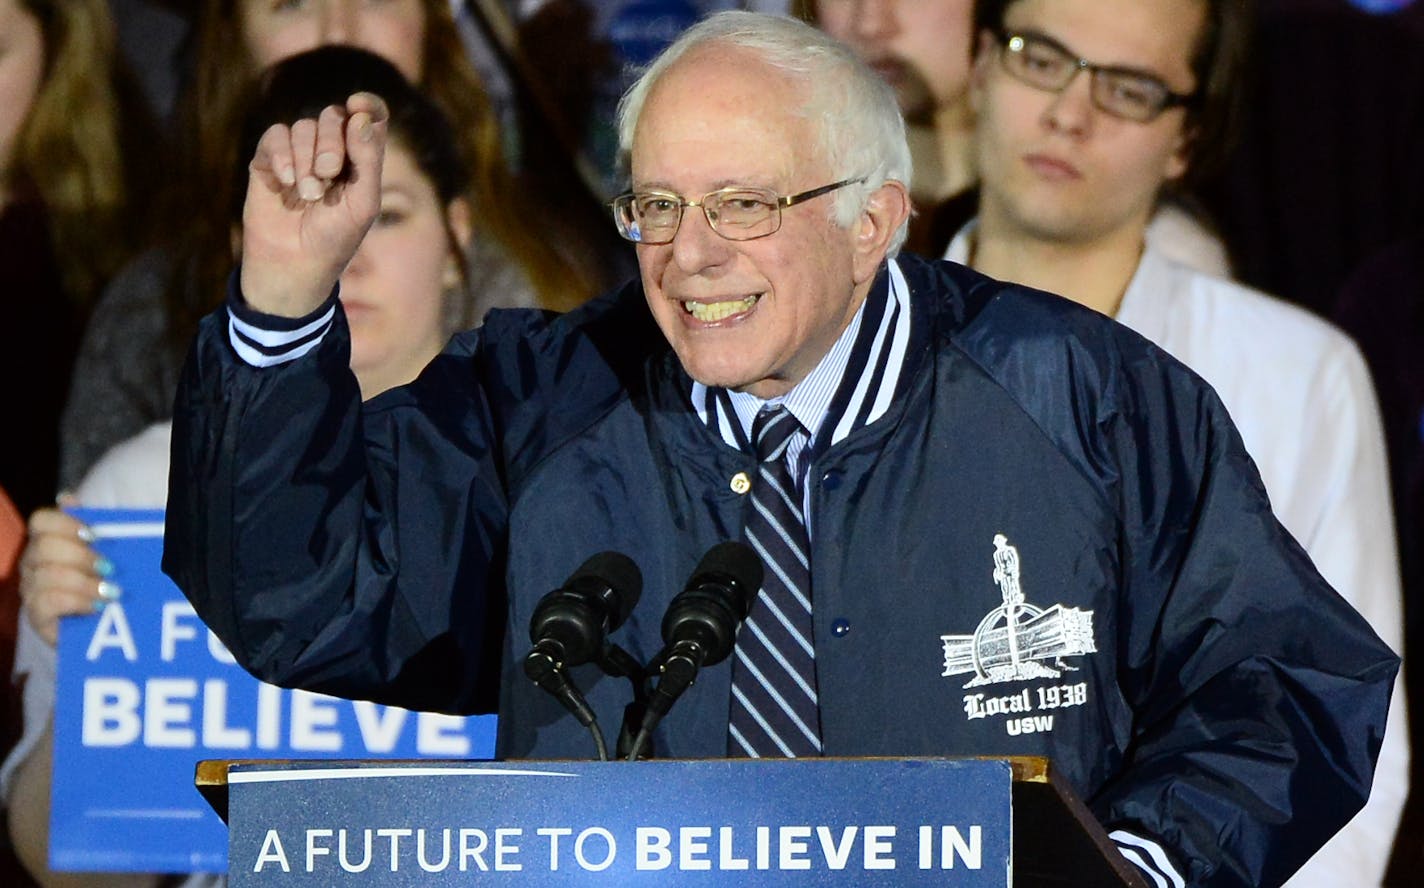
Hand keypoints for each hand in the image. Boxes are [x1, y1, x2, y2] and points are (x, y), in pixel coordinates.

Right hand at [18, 507, 115, 646]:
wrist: (106, 625)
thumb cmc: (104, 581)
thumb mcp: (105, 551)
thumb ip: (91, 523)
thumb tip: (67, 496)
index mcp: (47, 541)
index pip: (41, 520)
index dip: (66, 523)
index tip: (95, 536)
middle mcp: (33, 562)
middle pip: (45, 547)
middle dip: (81, 556)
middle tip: (110, 568)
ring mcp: (31, 589)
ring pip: (48, 575)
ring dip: (85, 582)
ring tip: (111, 591)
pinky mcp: (36, 616)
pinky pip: (47, 601)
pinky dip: (77, 601)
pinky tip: (97, 606)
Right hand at [239, 91, 388, 316]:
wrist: (295, 262)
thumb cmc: (336, 237)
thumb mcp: (363, 202)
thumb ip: (368, 159)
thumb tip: (360, 116)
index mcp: (360, 158)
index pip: (368, 117)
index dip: (367, 104)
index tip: (359, 103)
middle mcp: (331, 150)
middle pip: (334, 117)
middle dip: (331, 142)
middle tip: (328, 174)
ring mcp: (299, 153)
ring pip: (304, 126)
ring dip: (306, 158)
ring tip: (308, 193)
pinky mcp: (269, 160)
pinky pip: (276, 135)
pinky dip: (282, 155)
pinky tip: (286, 181)